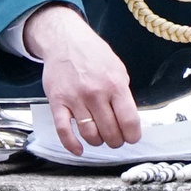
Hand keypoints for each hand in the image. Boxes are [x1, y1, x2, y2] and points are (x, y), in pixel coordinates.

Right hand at [27, 6, 140, 149]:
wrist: (65, 41)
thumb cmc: (93, 55)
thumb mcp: (118, 69)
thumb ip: (123, 94)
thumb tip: (129, 120)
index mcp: (115, 84)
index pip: (129, 121)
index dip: (133, 136)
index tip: (132, 138)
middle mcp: (96, 93)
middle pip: (110, 132)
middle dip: (116, 141)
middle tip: (115, 139)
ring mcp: (75, 98)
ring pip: (89, 134)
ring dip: (97, 142)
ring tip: (100, 138)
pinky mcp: (57, 102)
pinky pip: (63, 130)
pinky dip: (71, 145)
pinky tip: (78, 149)